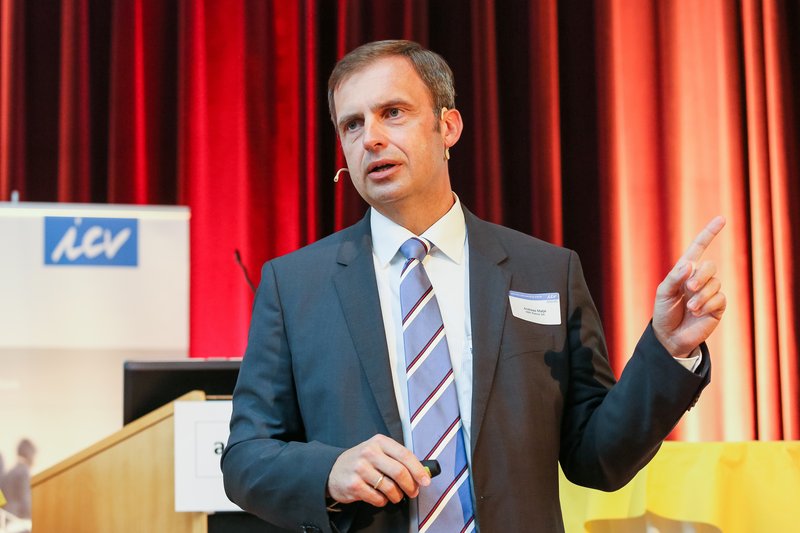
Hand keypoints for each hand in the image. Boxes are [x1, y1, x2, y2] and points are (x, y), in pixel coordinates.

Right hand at [327, 434, 430, 506]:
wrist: (333, 470)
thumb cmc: (362, 461)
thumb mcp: (378, 451)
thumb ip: (398, 458)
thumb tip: (422, 472)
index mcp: (379, 441)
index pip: (405, 455)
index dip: (418, 470)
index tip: (426, 481)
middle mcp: (369, 453)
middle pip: (399, 472)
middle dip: (411, 486)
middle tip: (413, 492)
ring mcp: (360, 469)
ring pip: (390, 488)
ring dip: (397, 496)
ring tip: (395, 495)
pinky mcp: (354, 485)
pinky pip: (378, 498)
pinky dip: (383, 501)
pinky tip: (380, 497)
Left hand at [652, 216, 726, 356]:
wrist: (669, 337)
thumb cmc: (664, 312)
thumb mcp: (663, 292)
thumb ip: (675, 277)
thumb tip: (690, 264)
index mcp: (685, 271)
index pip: (699, 248)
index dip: (709, 233)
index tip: (721, 219)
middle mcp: (700, 279)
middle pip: (710, 266)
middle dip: (701, 276)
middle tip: (689, 288)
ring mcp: (710, 292)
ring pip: (715, 284)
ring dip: (701, 296)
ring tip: (690, 307)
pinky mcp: (718, 307)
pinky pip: (720, 298)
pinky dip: (708, 305)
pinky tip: (698, 313)